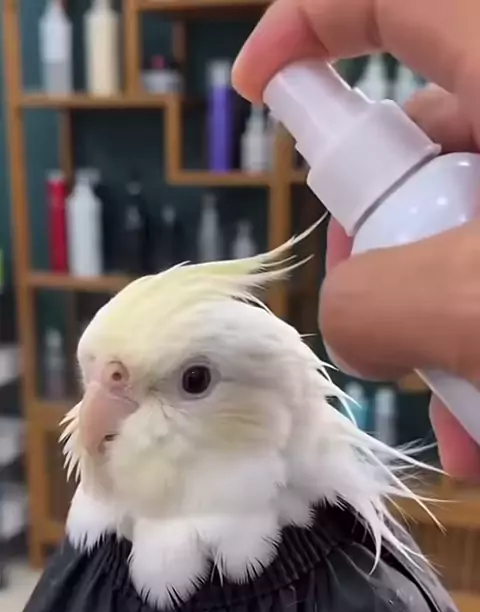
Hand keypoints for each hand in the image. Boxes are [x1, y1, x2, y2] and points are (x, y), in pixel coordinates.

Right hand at [233, 0, 479, 479]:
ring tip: (458, 417)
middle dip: (381, 252)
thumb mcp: (467, 298)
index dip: (303, 28)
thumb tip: (355, 325)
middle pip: (417, 152)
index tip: (253, 87)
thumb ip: (372, 305)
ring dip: (437, 329)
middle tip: (387, 331)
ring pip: (464, 232)